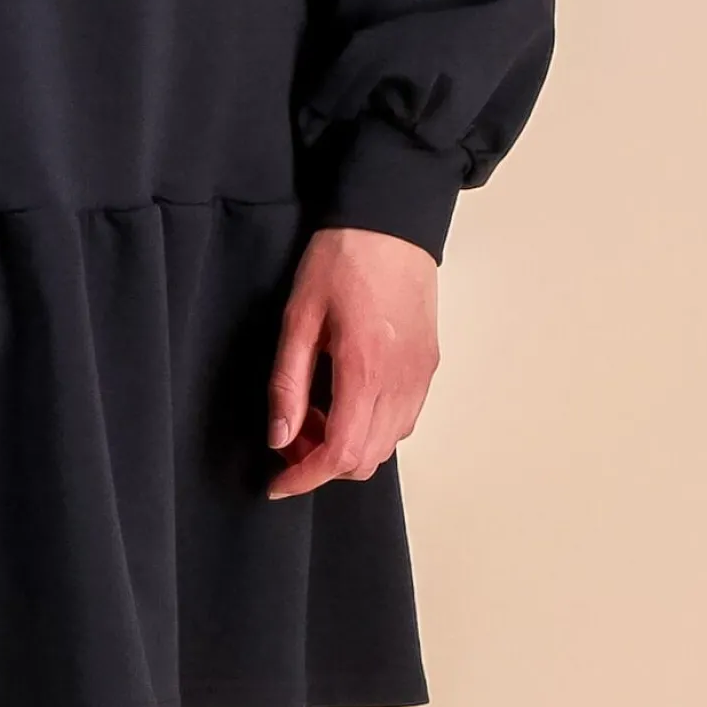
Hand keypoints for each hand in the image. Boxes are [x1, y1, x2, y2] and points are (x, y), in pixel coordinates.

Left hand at [265, 226, 439, 497]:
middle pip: (366, 459)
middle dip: (323, 463)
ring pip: (388, 445)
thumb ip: (287, 383)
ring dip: (349, 446)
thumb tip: (280, 437)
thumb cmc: (343, 258)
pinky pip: (404, 420)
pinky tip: (347, 398)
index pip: (340, 453)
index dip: (305, 478)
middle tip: (292, 434)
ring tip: (317, 412)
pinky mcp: (428, 365)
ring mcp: (420, 375)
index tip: (278, 483)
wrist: (390, 223)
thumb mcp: (298, 317)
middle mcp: (401, 380)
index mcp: (365, 368)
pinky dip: (374, 427)